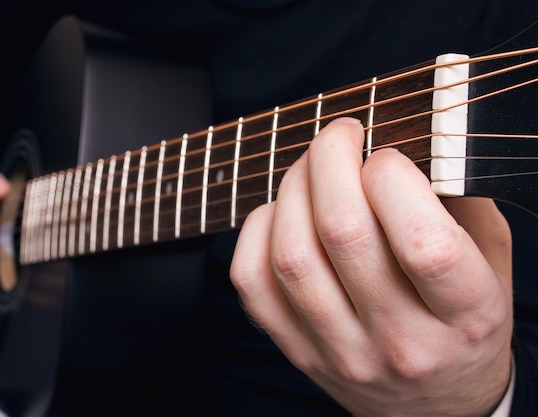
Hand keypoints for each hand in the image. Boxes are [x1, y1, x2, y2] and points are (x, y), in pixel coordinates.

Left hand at [230, 118, 512, 416]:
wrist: (436, 407)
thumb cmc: (465, 323)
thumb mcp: (492, 263)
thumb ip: (459, 204)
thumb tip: (403, 142)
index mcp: (466, 316)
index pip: (424, 242)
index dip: (393, 177)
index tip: (385, 155)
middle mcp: (401, 341)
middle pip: (342, 234)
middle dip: (330, 160)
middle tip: (339, 135)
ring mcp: (341, 352)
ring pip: (291, 256)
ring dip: (292, 190)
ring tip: (310, 167)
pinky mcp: (299, 352)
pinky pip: (252, 283)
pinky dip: (257, 231)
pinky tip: (281, 212)